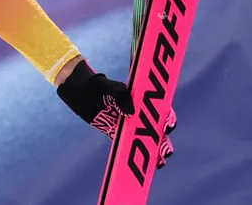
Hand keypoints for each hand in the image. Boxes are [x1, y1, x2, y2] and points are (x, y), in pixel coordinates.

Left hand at [56, 60, 174, 168]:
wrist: (83, 93)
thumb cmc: (101, 86)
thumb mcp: (111, 88)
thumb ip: (121, 96)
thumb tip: (131, 112)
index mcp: (144, 101)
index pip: (162, 110)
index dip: (168, 118)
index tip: (167, 125)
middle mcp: (141, 114)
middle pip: (158, 129)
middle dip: (164, 141)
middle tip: (166, 150)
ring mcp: (131, 125)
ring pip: (148, 140)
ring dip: (155, 151)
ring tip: (160, 162)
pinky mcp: (119, 134)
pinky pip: (131, 145)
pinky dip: (137, 155)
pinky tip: (143, 165)